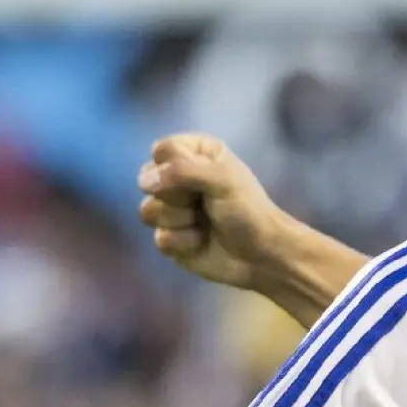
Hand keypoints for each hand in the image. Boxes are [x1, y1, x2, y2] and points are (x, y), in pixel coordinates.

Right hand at [139, 134, 288, 290]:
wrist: (262, 255)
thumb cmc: (248, 211)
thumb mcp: (222, 180)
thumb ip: (181, 171)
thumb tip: (144, 182)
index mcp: (195, 152)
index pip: (161, 150)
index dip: (175, 168)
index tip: (205, 179)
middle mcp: (179, 176)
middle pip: (147, 180)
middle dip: (177, 196)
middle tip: (205, 202)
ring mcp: (172, 207)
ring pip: (148, 211)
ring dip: (181, 220)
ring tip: (205, 223)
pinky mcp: (170, 236)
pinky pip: (160, 238)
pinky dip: (184, 242)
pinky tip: (202, 242)